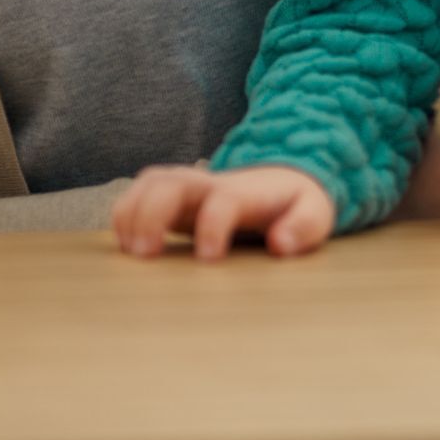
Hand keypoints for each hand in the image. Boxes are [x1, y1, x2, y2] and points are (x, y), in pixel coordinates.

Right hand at [113, 162, 336, 260]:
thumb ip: (304, 226)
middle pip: (170, 182)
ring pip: (149, 183)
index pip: (223, 201)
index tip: (209, 259)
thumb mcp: (315, 213)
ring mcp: (188, 188)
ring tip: (131, 252)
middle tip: (145, 255)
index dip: (212, 226)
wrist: (282, 180)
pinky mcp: (172, 198)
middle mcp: (209, 184)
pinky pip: (137, 193)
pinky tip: (126, 246)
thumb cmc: (297, 204)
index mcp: (246, 192)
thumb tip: (281, 244)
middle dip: (151, 213)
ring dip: (131, 212)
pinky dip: (124, 214)